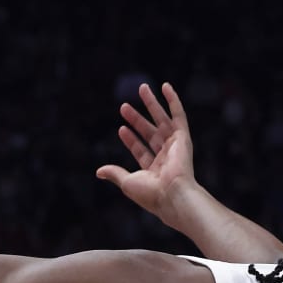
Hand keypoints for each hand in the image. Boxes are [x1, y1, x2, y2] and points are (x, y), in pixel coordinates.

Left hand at [95, 82, 196, 222]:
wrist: (172, 195)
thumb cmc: (151, 194)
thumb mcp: (127, 182)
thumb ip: (115, 173)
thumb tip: (99, 171)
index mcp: (154, 170)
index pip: (141, 150)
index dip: (131, 140)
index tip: (121, 129)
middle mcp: (166, 158)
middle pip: (149, 133)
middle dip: (137, 119)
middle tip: (123, 106)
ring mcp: (175, 147)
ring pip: (162, 120)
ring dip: (152, 104)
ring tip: (142, 88)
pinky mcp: (183, 138)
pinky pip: (179, 116)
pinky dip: (174, 101)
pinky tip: (166, 87)